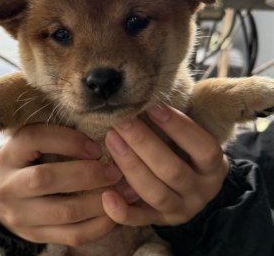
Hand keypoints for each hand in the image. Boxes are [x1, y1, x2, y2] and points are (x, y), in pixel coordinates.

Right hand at [0, 124, 134, 245]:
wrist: (5, 197)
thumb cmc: (29, 161)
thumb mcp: (34, 143)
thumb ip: (59, 137)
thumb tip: (104, 137)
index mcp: (9, 154)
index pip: (35, 138)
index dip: (69, 141)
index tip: (96, 147)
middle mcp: (8, 186)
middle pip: (46, 179)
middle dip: (87, 174)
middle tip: (115, 171)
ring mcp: (19, 216)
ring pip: (64, 211)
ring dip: (99, 201)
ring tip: (123, 191)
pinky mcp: (35, 236)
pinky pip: (73, 235)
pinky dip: (99, 224)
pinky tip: (114, 212)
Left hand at [102, 104, 228, 226]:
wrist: (192, 189)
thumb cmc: (187, 152)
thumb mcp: (193, 138)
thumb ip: (180, 124)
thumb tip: (150, 99)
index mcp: (213, 168)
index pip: (203, 148)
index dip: (179, 127)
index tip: (153, 107)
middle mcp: (199, 191)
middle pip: (173, 171)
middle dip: (143, 143)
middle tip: (121, 121)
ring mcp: (179, 209)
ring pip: (155, 194)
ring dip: (130, 166)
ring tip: (111, 139)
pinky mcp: (158, 221)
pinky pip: (140, 221)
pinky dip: (123, 212)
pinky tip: (106, 194)